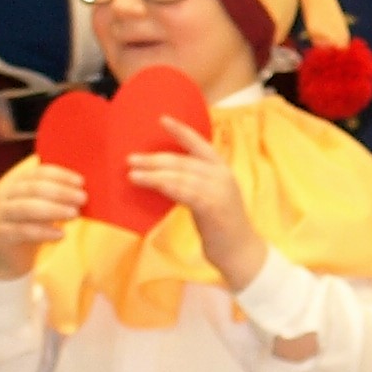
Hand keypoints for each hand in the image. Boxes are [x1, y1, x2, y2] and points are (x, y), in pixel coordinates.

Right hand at [0, 161, 87, 281]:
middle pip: (34, 188)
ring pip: (27, 208)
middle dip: (61, 192)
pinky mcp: (1, 234)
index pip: (39, 173)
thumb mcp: (46, 209)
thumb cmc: (34, 226)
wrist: (11, 256)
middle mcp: (6, 194)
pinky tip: (61, 234)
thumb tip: (83, 194)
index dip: (61, 175)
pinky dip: (45, 232)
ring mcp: (1, 214)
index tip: (81, 182)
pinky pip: (24, 231)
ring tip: (74, 214)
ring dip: (54, 210)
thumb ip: (59, 199)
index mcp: (18, 183)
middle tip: (83, 198)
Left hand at [125, 117, 266, 288]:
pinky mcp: (212, 206)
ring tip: (132, 174)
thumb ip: (195, 183)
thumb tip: (164, 175)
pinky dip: (165, 186)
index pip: (199, 144)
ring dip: (153, 174)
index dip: (181, 131)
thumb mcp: (210, 197)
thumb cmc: (221, 226)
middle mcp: (222, 175)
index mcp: (222, 169)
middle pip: (183, 161)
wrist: (240, 252)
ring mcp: (219, 190)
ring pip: (180, 176)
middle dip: (155, 159)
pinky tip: (150, 184)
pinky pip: (184, 191)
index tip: (162, 119)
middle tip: (130, 158)